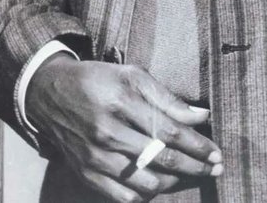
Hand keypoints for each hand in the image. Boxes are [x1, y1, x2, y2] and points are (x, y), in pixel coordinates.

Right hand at [27, 55, 221, 202]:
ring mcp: (95, 157)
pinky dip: (146, 194)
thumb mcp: (130, 76)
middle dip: (196, 167)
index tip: (216, 152)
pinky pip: (125, 196)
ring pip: (147, 182)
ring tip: (188, 175)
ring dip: (175, 182)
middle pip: (162, 159)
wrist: (50, 94)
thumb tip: (201, 116)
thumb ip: (166, 97)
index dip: (197, 145)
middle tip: (216, 168)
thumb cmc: (97, 81)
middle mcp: (107, 132)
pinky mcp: (86, 173)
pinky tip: (157, 183)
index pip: (169, 131)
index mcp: (119, 101)